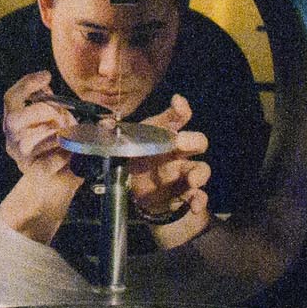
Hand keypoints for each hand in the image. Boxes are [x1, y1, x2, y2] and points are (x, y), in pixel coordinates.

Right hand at [1, 71, 79, 175]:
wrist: (57, 183)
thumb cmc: (58, 147)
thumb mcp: (56, 119)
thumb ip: (54, 103)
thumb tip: (62, 90)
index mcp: (15, 121)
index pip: (11, 98)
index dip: (26, 85)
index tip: (46, 76)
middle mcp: (12, 139)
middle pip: (16, 118)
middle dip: (44, 112)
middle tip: (63, 116)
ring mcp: (21, 157)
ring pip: (29, 140)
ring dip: (55, 135)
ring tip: (71, 136)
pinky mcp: (34, 173)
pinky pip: (47, 162)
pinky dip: (62, 156)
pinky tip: (71, 153)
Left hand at [126, 93, 212, 244]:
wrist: (134, 191)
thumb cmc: (133, 159)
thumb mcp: (122, 145)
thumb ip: (114, 133)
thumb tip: (105, 124)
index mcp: (164, 134)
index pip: (176, 117)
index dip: (179, 109)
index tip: (177, 102)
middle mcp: (178, 151)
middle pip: (197, 141)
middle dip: (192, 141)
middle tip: (181, 143)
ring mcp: (183, 173)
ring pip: (201, 168)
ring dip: (199, 174)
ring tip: (192, 182)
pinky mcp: (184, 194)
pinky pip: (198, 196)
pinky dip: (199, 201)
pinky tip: (193, 205)